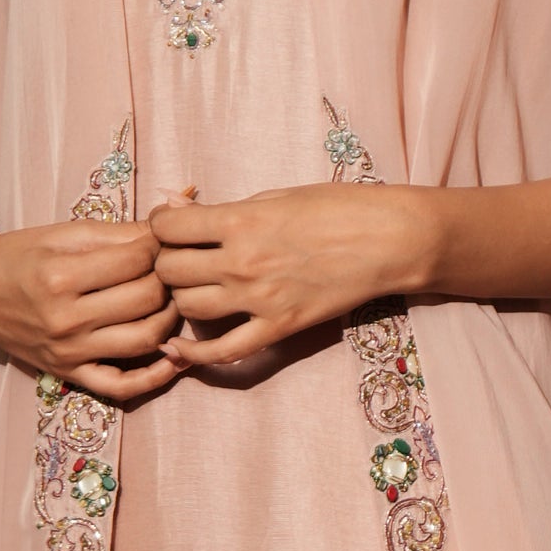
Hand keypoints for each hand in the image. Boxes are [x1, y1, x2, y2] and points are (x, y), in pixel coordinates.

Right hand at [0, 220, 178, 405]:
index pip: (136, 261)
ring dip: (170, 319)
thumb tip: (169, 225)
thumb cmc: (21, 256)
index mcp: (60, 275)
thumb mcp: (63, 234)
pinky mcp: (69, 374)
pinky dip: (154, 378)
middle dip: (168, 279)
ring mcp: (68, 351)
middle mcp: (65, 318)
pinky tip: (174, 359)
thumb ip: (118, 233)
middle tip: (171, 270)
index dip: (159, 247)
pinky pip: (121, 387)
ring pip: (144, 339)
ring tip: (171, 301)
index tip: (162, 242)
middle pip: (145, 299)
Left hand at [149, 184, 425, 368]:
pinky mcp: (279, 328)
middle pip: (169, 270)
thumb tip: (175, 207)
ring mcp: (259, 300)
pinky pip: (223, 351)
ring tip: (195, 287)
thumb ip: (224, 209)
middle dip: (166, 261)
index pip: (167, 227)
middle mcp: (242, 262)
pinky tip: (177, 348)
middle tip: (181, 256)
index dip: (161, 224)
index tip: (171, 224)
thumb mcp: (276, 196)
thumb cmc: (337, 207)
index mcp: (241, 221)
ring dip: (182, 296)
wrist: (389, 239)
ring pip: (188, 308)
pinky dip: (193, 355)